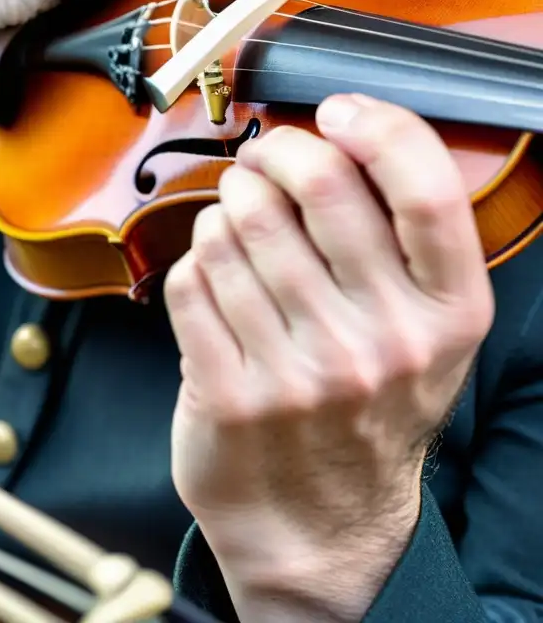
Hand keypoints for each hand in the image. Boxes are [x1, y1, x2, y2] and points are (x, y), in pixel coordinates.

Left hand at [163, 93, 493, 619]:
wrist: (318, 524)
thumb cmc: (365, 413)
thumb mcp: (423, 339)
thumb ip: (400, 247)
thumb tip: (336, 139)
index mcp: (445, 316)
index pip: (424, 189)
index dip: (376, 125)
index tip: (335, 111)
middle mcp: (382, 341)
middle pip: (315, 188)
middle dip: (275, 155)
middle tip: (262, 164)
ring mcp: (302, 371)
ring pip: (237, 226)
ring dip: (225, 213)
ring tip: (235, 230)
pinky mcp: (229, 391)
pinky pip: (191, 279)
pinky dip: (194, 264)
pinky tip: (213, 281)